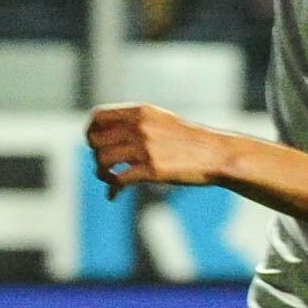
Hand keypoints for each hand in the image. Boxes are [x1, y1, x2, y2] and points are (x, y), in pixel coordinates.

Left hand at [86, 101, 225, 194]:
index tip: (94, 144)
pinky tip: (114, 195)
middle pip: (96, 140)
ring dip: (102, 174)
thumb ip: (136, 123)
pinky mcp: (152, 170)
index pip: (99, 116)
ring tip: (110, 179)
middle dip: (95, 154)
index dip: (90, 131)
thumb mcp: (162, 121)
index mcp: (141, 112)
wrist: (216, 155)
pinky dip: (112, 190)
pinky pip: (118, 180)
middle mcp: (140, 127)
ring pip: (102, 160)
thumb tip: (107, 136)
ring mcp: (146, 148)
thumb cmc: (190, 141)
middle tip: (105, 165)